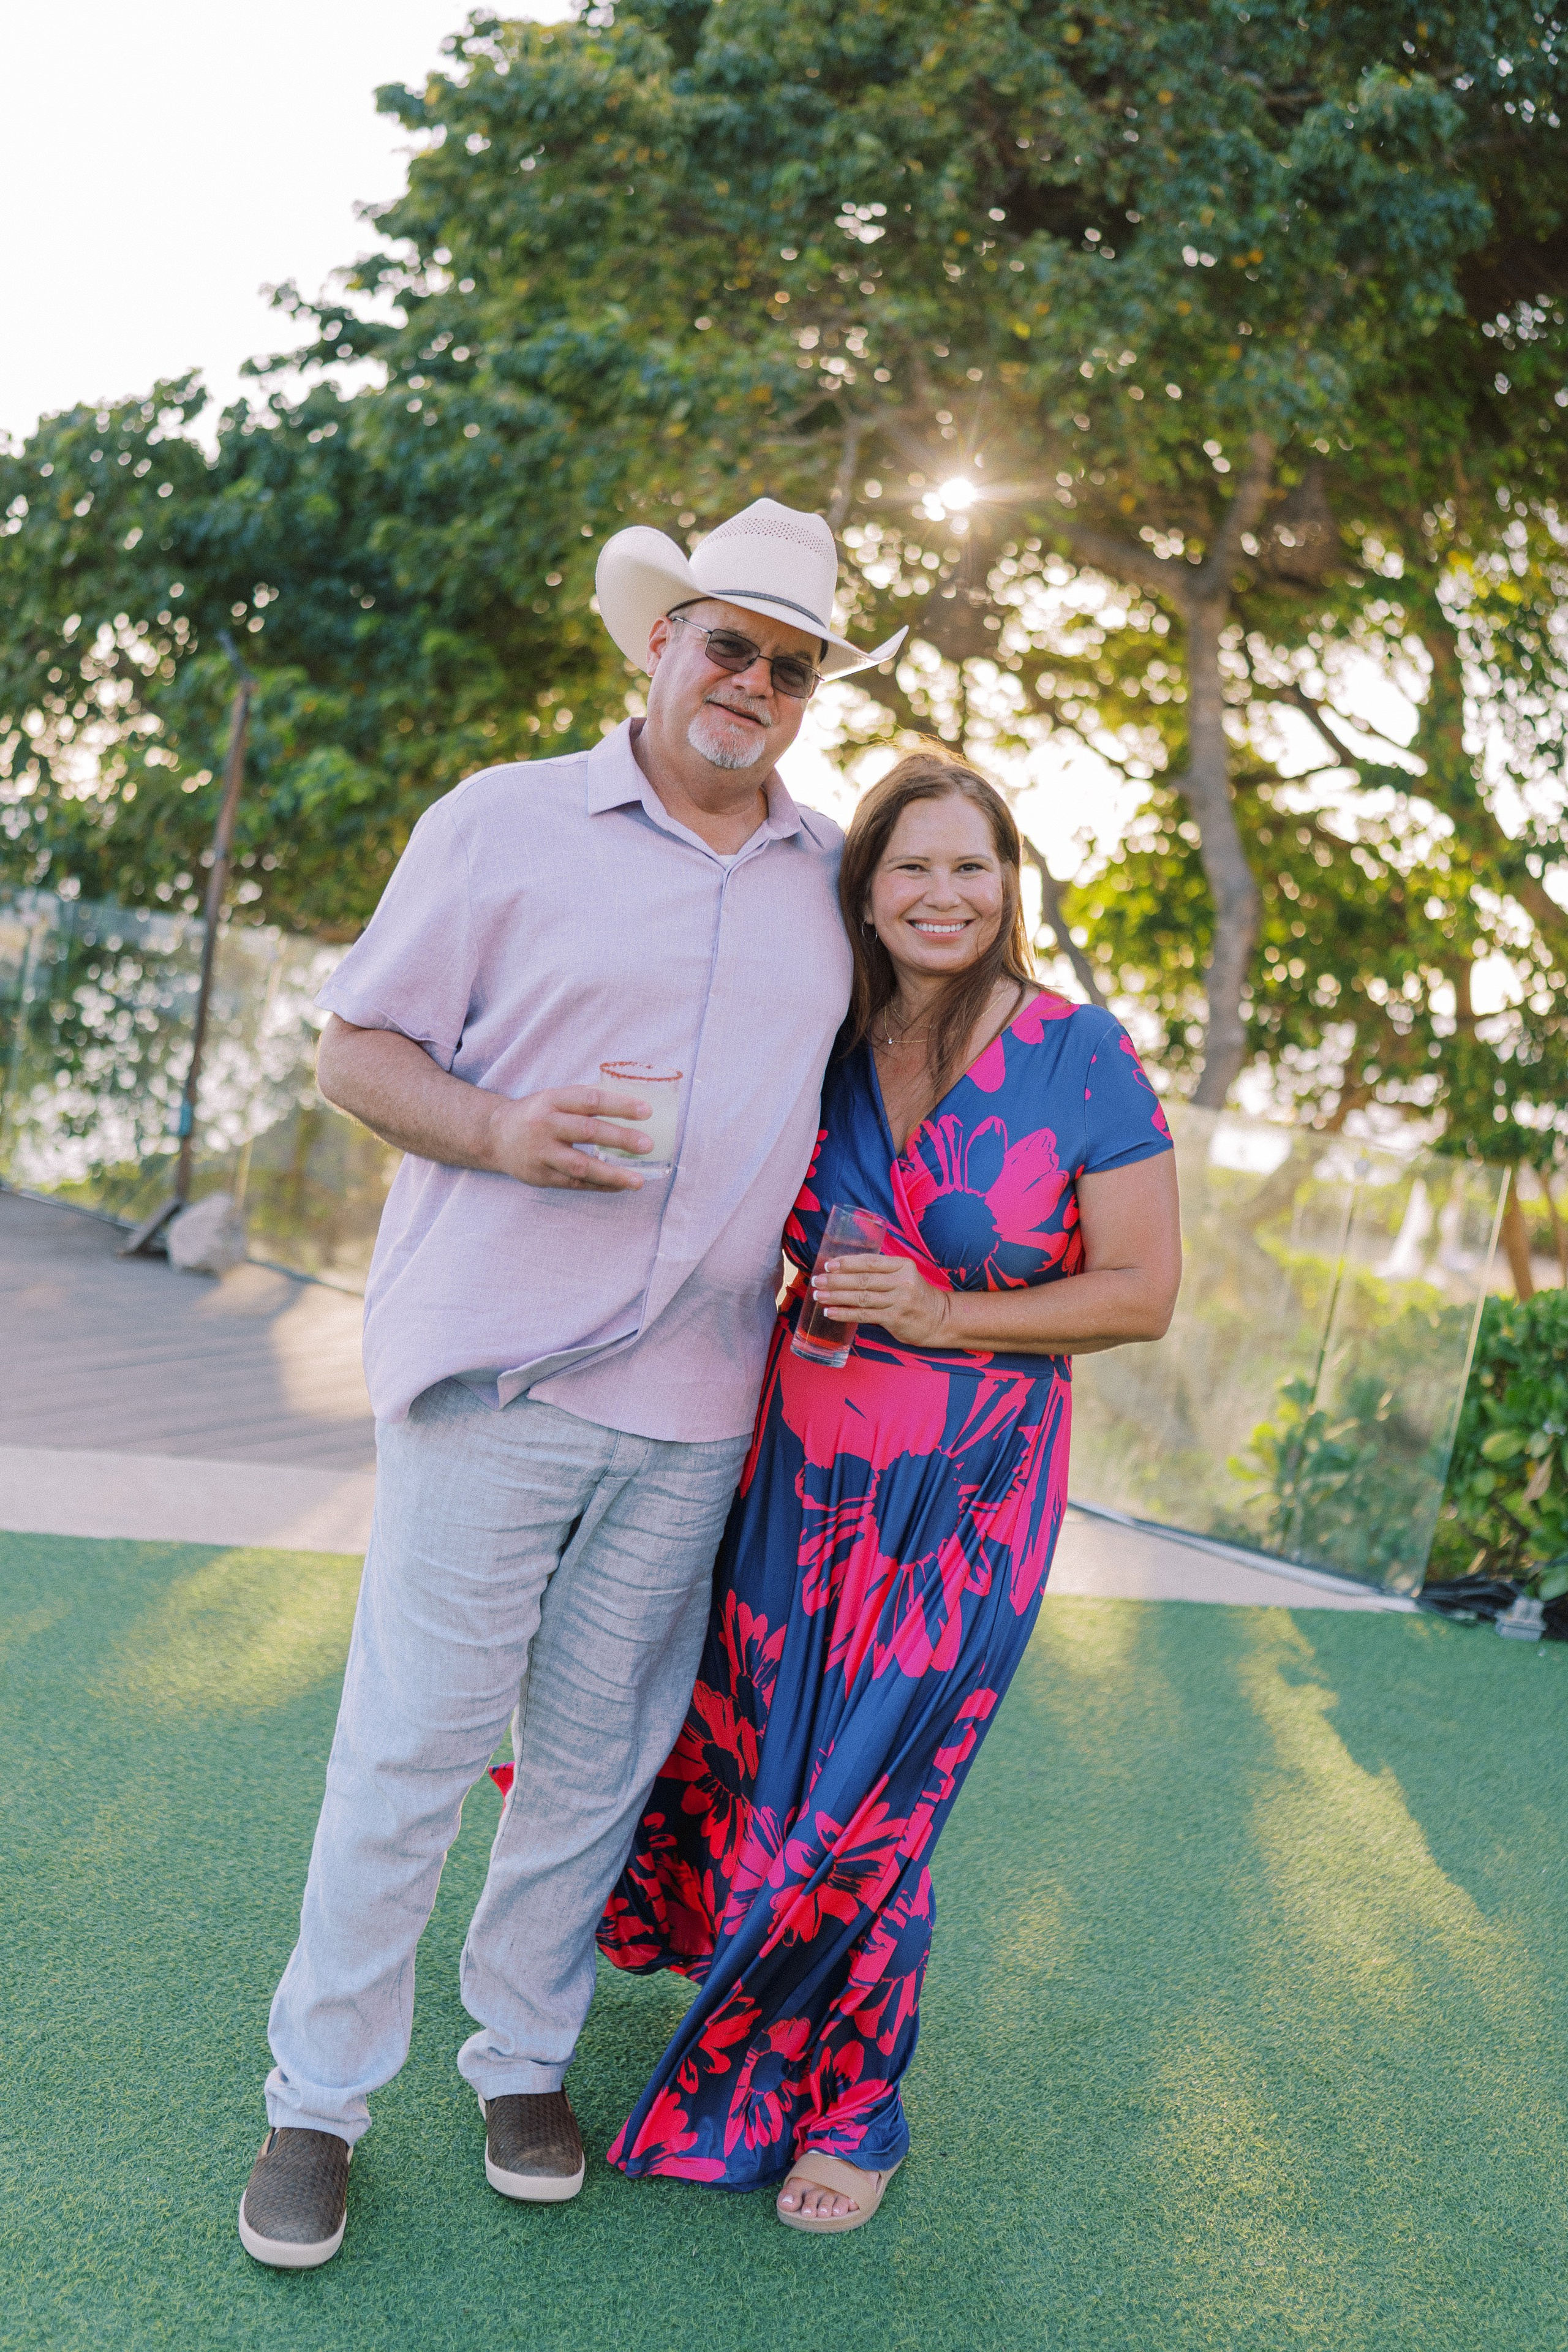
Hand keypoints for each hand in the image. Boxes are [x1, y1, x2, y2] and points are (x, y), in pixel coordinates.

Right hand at [486, 1085, 653, 1190]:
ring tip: (638, 1181)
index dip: (619, 1105)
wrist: (495, 1135)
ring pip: (580, 1165)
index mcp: (553, 1100)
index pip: (590, 1100)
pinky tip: (619, 1186)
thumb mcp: (555, 1097)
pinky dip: (599, 1186)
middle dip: (620, 1138)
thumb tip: (633, 1103)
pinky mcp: (540, 1176)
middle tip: (647, 1145)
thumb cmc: (537, 1113)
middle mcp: (545, 1125)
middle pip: (587, 1131)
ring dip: (612, 1174)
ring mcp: (541, 1153)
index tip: (647, 1111)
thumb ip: (586, 1100)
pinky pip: (574, 1184)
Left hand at [812, 1251, 951, 1347]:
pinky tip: (830, 1312)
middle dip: (836, 1280)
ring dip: (836, 1297)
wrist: (940, 1319)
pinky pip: (864, 1315)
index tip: (829, 1264)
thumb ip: (882, 1272)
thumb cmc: (916, 1296)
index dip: (847, 1262)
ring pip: (861, 1298)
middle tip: (817, 1280)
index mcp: (903, 1266)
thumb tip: (846, 1271)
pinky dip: (844, 1313)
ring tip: (818, 1296)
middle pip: (862, 1279)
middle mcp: (902, 1282)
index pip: (870, 1261)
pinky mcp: (895, 1319)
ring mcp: (899, 1301)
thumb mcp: (905, 1276)